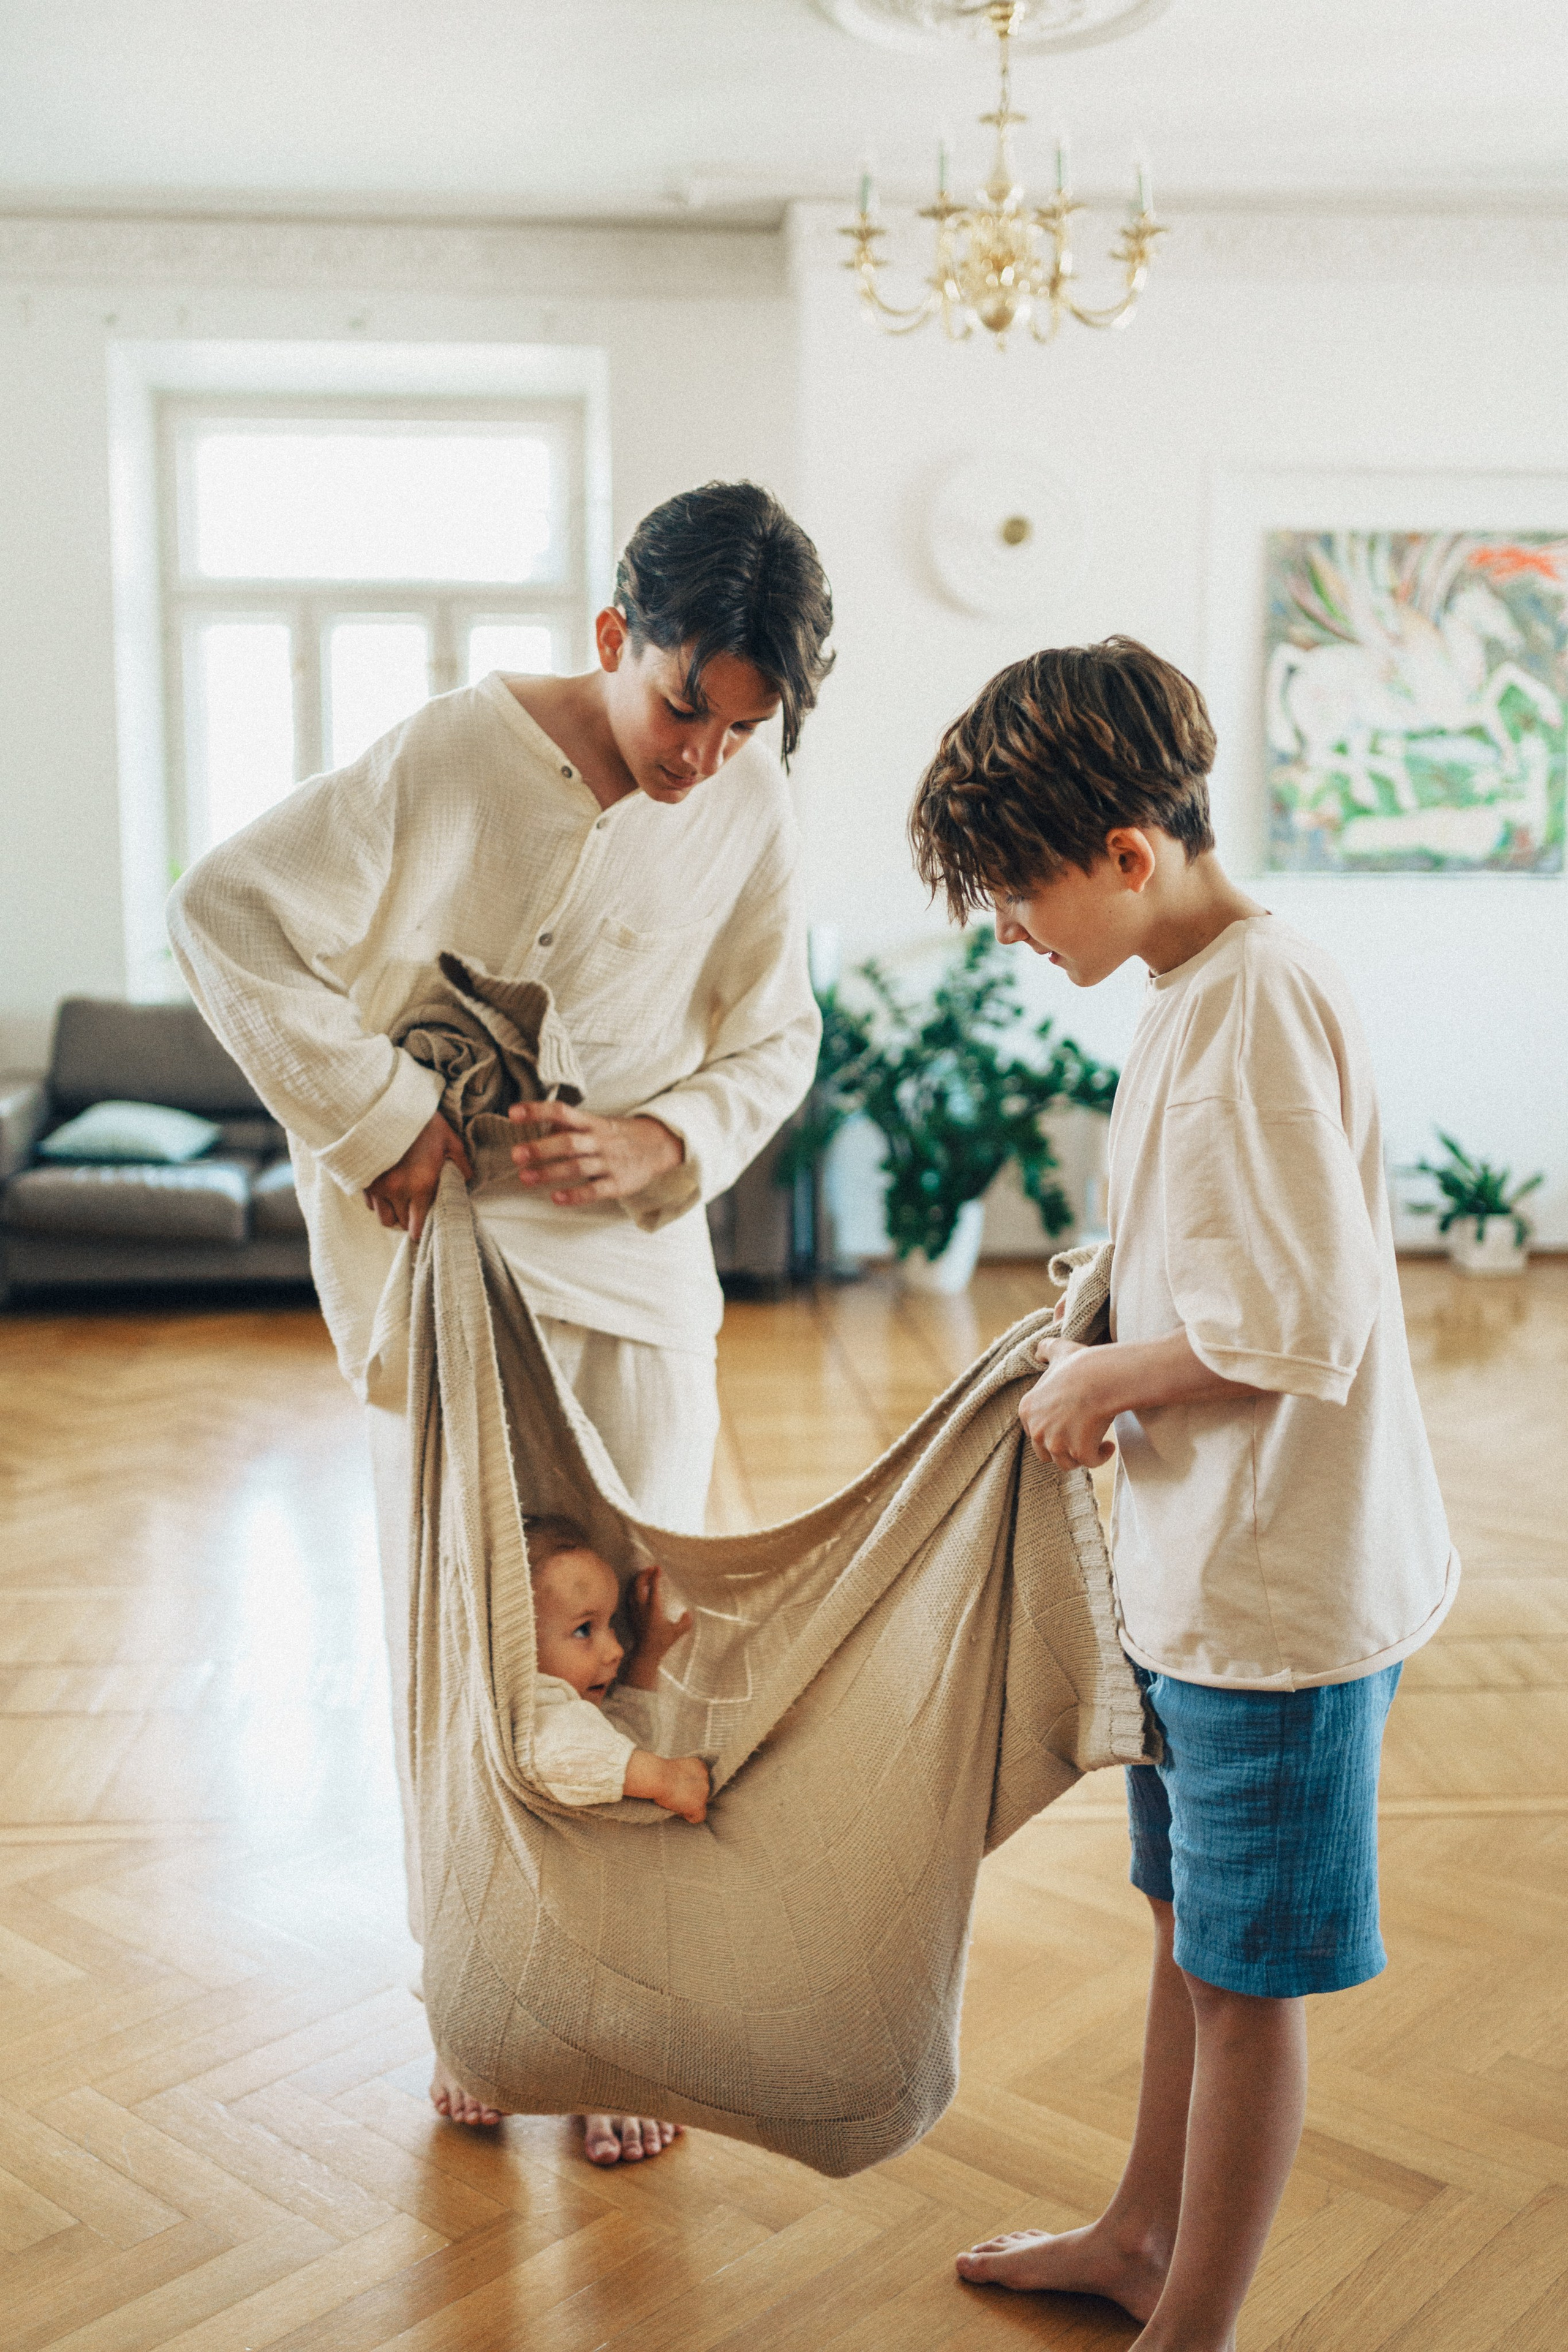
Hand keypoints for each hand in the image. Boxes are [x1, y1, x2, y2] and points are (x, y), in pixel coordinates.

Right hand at [363, 1111, 472, 1241]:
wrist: (384, 1103)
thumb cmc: (421, 1121)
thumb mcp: (449, 1139)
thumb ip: (460, 1164)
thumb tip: (467, 1179)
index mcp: (422, 1185)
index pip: (420, 1224)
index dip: (423, 1230)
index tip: (426, 1228)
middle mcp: (398, 1191)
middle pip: (401, 1224)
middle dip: (410, 1222)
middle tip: (416, 1212)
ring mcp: (377, 1187)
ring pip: (383, 1218)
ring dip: (393, 1215)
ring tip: (401, 1204)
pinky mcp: (363, 1179)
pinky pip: (370, 1203)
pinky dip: (378, 1203)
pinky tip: (387, 1191)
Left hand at [510, 1101, 682, 1206]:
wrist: (660, 1146)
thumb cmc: (618, 1136)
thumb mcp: (597, 1123)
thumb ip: (569, 1125)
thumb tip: (537, 1125)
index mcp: (593, 1123)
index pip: (563, 1111)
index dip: (538, 1111)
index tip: (513, 1113)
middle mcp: (600, 1141)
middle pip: (569, 1142)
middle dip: (541, 1148)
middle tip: (516, 1154)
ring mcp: (610, 1163)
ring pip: (578, 1167)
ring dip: (550, 1173)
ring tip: (525, 1177)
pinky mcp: (618, 1184)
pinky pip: (595, 1190)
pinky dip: (575, 1195)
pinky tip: (556, 1198)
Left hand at [622, 1565, 694, 1691]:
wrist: (646, 1653)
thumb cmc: (661, 1642)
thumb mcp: (677, 1632)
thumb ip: (685, 1622)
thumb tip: (687, 1613)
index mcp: (653, 1608)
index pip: (653, 1587)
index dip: (655, 1576)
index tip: (659, 1568)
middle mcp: (642, 1607)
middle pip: (639, 1584)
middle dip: (644, 1574)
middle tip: (651, 1568)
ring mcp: (635, 1610)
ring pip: (632, 1589)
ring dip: (638, 1580)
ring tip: (645, 1576)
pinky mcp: (632, 1614)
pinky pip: (630, 1597)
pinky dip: (634, 1589)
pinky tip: (638, 1589)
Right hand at [624, 1750, 709, 1823]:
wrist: (656, 1776)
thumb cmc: (659, 1773)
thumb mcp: (676, 1769)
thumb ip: (685, 1777)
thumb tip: (685, 1789)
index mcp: (700, 1765)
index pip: (701, 1781)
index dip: (690, 1788)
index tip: (678, 1789)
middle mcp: (706, 1777)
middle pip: (702, 1793)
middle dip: (690, 1797)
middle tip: (675, 1797)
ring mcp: (704, 1790)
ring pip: (700, 1805)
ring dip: (689, 1806)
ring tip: (674, 1802)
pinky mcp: (699, 1804)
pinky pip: (699, 1817)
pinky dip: (689, 1816)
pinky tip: (678, 1810)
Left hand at [1019, 1334, 1117, 1470]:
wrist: (1101, 1376)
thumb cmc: (1081, 1364)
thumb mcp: (1059, 1350)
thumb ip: (1045, 1349)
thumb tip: (1038, 1352)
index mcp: (1027, 1410)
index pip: (1035, 1432)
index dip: (1053, 1431)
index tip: (1070, 1424)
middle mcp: (1036, 1430)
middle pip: (1047, 1451)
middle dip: (1064, 1447)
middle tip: (1082, 1436)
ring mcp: (1056, 1443)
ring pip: (1067, 1462)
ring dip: (1080, 1455)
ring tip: (1095, 1443)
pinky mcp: (1078, 1452)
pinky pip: (1089, 1463)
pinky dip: (1100, 1457)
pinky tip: (1110, 1446)